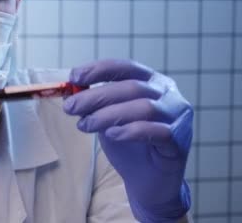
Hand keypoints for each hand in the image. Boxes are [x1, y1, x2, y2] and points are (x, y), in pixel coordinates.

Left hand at [64, 59, 192, 221]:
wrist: (146, 179)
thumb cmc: (127, 142)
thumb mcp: (105, 117)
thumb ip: (93, 103)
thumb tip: (69, 90)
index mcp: (151, 81)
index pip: (125, 67)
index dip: (99, 69)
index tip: (74, 77)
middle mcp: (168, 94)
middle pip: (131, 87)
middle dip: (96, 96)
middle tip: (71, 107)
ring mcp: (178, 116)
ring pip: (144, 108)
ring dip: (108, 115)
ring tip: (85, 125)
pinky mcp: (179, 141)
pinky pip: (157, 131)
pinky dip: (131, 130)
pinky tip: (111, 135)